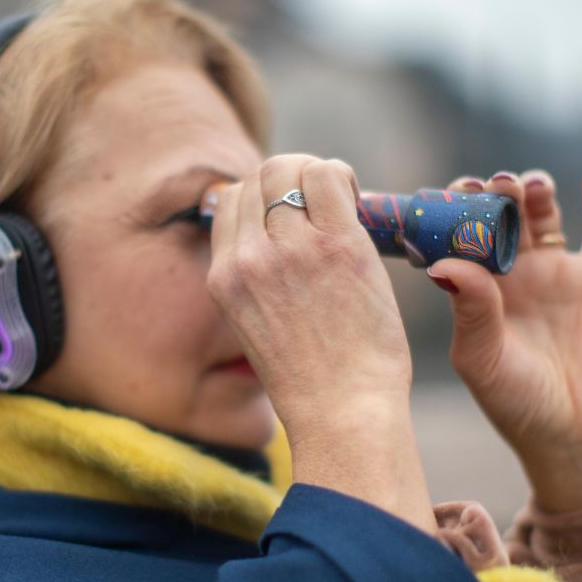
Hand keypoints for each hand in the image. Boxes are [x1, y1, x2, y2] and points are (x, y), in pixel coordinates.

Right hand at [208, 154, 434, 530]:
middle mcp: (248, 257)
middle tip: (322, 204)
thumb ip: (257, 277)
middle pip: (259, 175)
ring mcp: (290, 248)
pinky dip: (344, 178)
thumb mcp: (256, 326)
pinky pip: (329, 176)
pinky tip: (358, 203)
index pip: (230, 198)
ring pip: (292, 167)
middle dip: (291, 177)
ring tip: (342, 203)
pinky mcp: (336, 244)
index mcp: (223, 278)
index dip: (264, 196)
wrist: (342, 413)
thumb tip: (280, 231)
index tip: (292, 214)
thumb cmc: (312, 379)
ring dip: (319, 174)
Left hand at [427, 162, 581, 512]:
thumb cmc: (514, 401)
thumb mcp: (481, 358)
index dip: (453, 212)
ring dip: (533, 190)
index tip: (446, 194)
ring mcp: (554, 270)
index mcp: (476, 287)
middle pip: (499, 215)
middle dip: (491, 194)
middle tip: (486, 186)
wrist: (573, 433)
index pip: (460, 236)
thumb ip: (469, 310)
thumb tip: (443, 264)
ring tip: (525, 187)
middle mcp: (512, 272)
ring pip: (542, 212)